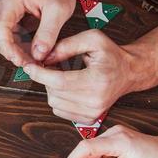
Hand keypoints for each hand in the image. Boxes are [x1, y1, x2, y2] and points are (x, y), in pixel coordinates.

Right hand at [0, 0, 82, 65]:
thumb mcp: (58, 11)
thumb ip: (48, 33)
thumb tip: (38, 54)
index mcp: (11, 2)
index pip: (0, 30)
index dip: (8, 49)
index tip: (20, 60)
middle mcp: (4, 8)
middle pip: (0, 38)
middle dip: (14, 54)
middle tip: (31, 65)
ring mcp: (7, 15)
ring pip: (6, 42)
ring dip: (19, 53)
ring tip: (35, 61)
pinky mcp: (13, 21)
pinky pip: (13, 40)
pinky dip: (22, 49)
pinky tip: (34, 54)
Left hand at [21, 30, 138, 124]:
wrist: (129, 73)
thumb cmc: (111, 55)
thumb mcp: (92, 39)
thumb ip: (67, 45)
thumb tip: (44, 57)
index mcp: (97, 80)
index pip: (59, 82)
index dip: (40, 74)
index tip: (28, 66)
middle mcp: (95, 100)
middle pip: (54, 93)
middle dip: (46, 78)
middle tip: (50, 65)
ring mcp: (92, 112)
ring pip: (54, 103)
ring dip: (51, 88)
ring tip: (60, 75)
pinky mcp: (89, 118)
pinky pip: (60, 111)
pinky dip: (57, 98)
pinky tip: (66, 87)